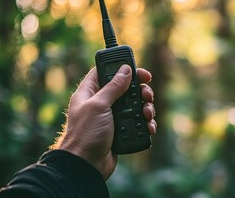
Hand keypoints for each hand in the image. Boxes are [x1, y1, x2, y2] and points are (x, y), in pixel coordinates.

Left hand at [54, 65, 155, 179]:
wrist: (86, 165)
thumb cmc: (85, 134)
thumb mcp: (99, 105)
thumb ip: (113, 87)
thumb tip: (126, 70)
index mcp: (90, 92)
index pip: (106, 72)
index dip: (123, 68)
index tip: (140, 71)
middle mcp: (101, 103)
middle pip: (126, 88)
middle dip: (140, 91)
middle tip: (147, 94)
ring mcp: (112, 118)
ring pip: (135, 106)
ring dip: (145, 108)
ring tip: (147, 114)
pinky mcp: (121, 131)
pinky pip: (137, 123)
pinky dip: (145, 123)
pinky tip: (148, 127)